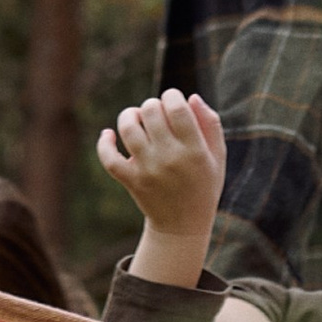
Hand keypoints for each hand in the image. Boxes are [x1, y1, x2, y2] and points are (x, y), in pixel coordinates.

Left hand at [97, 89, 225, 245]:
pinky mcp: (131, 181)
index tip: (174, 101)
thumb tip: (192, 97)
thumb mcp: (218, 156)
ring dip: (130, 115)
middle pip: (150, 111)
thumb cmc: (203, 185)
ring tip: (138, 120)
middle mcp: (170, 158)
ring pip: (128, 128)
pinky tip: (109, 135)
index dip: (172, 95)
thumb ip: (210, 124)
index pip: (177, 108)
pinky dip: (104, 143)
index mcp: (195, 150)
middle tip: (158, 115)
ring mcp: (148, 170)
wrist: (183, 226)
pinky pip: (109, 158)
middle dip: (152, 105)